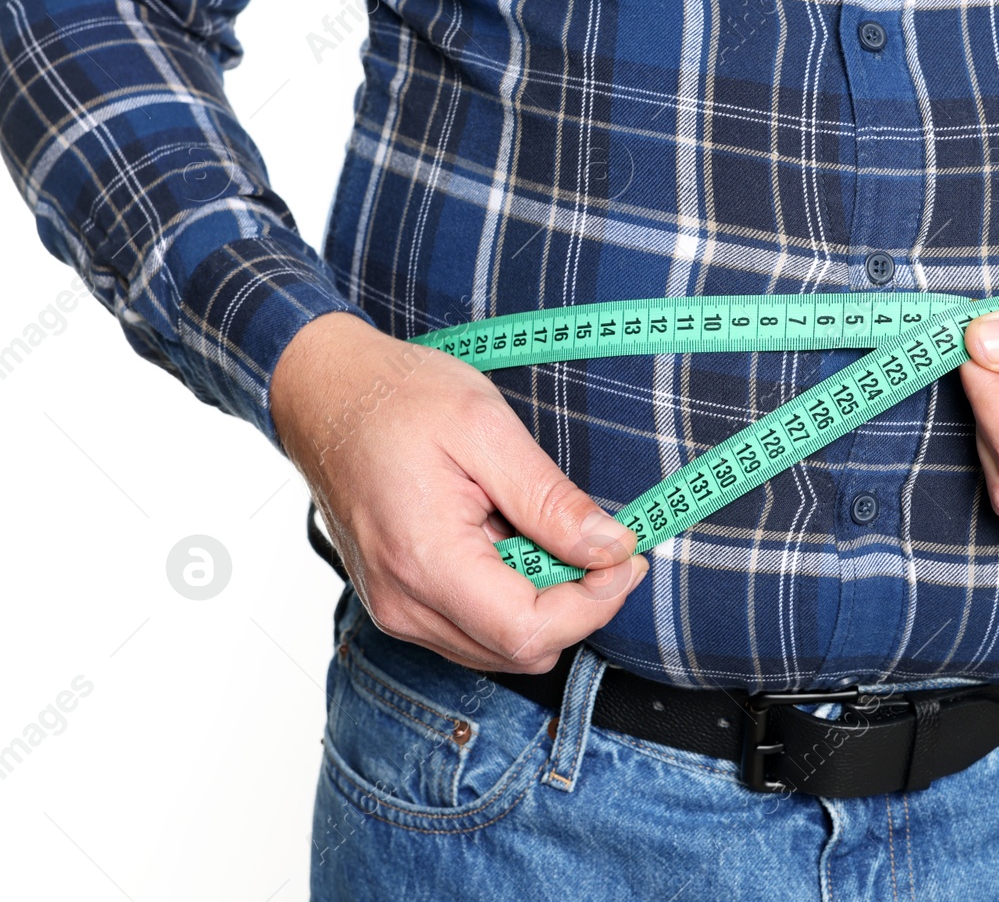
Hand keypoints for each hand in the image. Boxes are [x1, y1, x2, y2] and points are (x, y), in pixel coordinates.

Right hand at [269, 312, 645, 672]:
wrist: (326, 394)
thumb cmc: (398, 399)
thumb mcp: (487, 429)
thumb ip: (552, 500)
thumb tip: (612, 548)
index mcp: (425, 560)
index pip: (529, 631)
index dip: (595, 603)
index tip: (626, 556)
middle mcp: (404, 603)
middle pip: (522, 650)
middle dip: (579, 605)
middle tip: (602, 541)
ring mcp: (396, 609)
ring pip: (502, 649)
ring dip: (546, 604)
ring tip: (542, 531)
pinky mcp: (399, 603)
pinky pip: (475, 630)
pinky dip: (512, 599)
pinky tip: (510, 542)